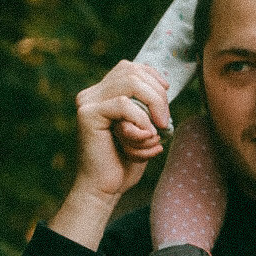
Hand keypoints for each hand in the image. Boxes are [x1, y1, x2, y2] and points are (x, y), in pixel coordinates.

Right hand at [48, 62, 170, 250]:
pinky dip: (142, 121)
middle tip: (164, 123)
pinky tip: (144, 138)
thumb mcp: (144, 126)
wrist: (105, 188)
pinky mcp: (87, 114)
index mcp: (102, 93)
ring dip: (151, 108)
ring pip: (131, 84)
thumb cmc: (125, 160)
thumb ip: (148, 105)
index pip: (130, 67)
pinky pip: (125, 105)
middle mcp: (91, 93)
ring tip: (155, 133)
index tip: (168, 95)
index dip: (154, 77)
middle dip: (158, 95)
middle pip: (133, 72)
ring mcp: (87, 102)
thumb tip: (165, 83)